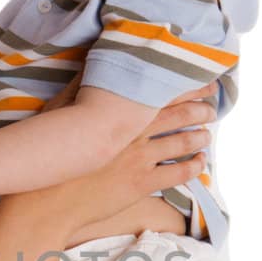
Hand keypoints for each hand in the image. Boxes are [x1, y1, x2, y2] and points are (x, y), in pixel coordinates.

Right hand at [54, 88, 218, 241]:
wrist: (48, 198)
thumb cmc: (52, 151)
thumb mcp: (60, 110)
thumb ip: (79, 86)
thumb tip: (92, 62)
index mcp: (120, 111)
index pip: (163, 91)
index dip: (187, 85)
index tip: (203, 81)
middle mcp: (134, 132)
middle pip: (180, 115)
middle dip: (201, 109)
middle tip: (213, 107)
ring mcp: (140, 159)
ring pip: (182, 143)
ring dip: (200, 137)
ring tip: (207, 134)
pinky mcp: (141, 184)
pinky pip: (177, 174)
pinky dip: (194, 167)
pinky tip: (200, 163)